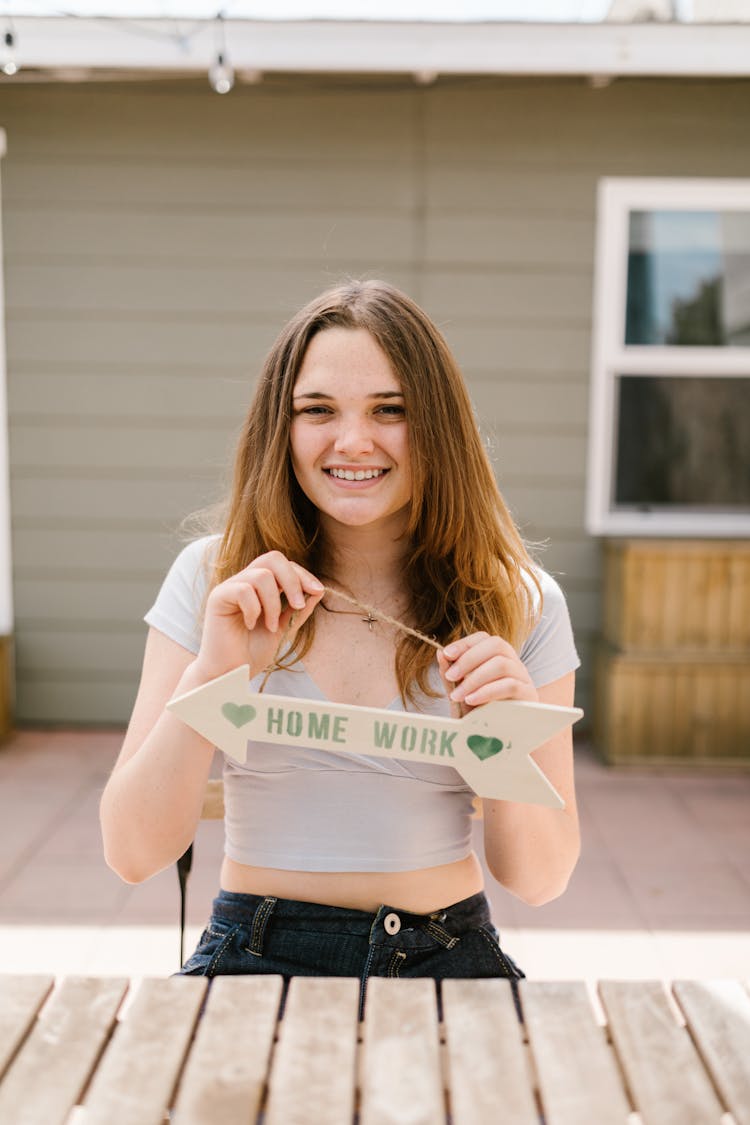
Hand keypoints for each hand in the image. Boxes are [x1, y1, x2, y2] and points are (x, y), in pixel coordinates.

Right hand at [194, 551, 324, 681]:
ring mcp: (230, 588)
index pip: (283, 565)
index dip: (302, 574)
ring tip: (271, 626)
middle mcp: (244, 581)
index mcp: (260, 586)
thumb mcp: (284, 629)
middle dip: (292, 580)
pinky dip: (254, 609)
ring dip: (273, 603)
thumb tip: (318, 590)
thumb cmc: (252, 653)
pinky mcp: (217, 598)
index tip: (318, 591)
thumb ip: (298, 610)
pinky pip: (243, 590)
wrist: (231, 674)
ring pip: (261, 575)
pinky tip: (251, 625)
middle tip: (298, 605)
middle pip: (273, 558)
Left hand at [437, 632, 537, 714]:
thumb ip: (451, 675)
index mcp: (497, 657)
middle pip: (496, 645)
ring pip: (502, 664)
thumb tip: (440, 653)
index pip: (484, 638)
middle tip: (450, 676)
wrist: (499, 742)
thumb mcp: (461, 693)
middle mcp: (513, 663)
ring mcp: (524, 678)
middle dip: (469, 658)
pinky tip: (472, 700)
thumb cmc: (479, 713)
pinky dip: (487, 691)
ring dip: (475, 678)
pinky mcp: (529, 696)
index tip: (446, 654)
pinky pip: (510, 685)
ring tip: (457, 695)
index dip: (465, 643)